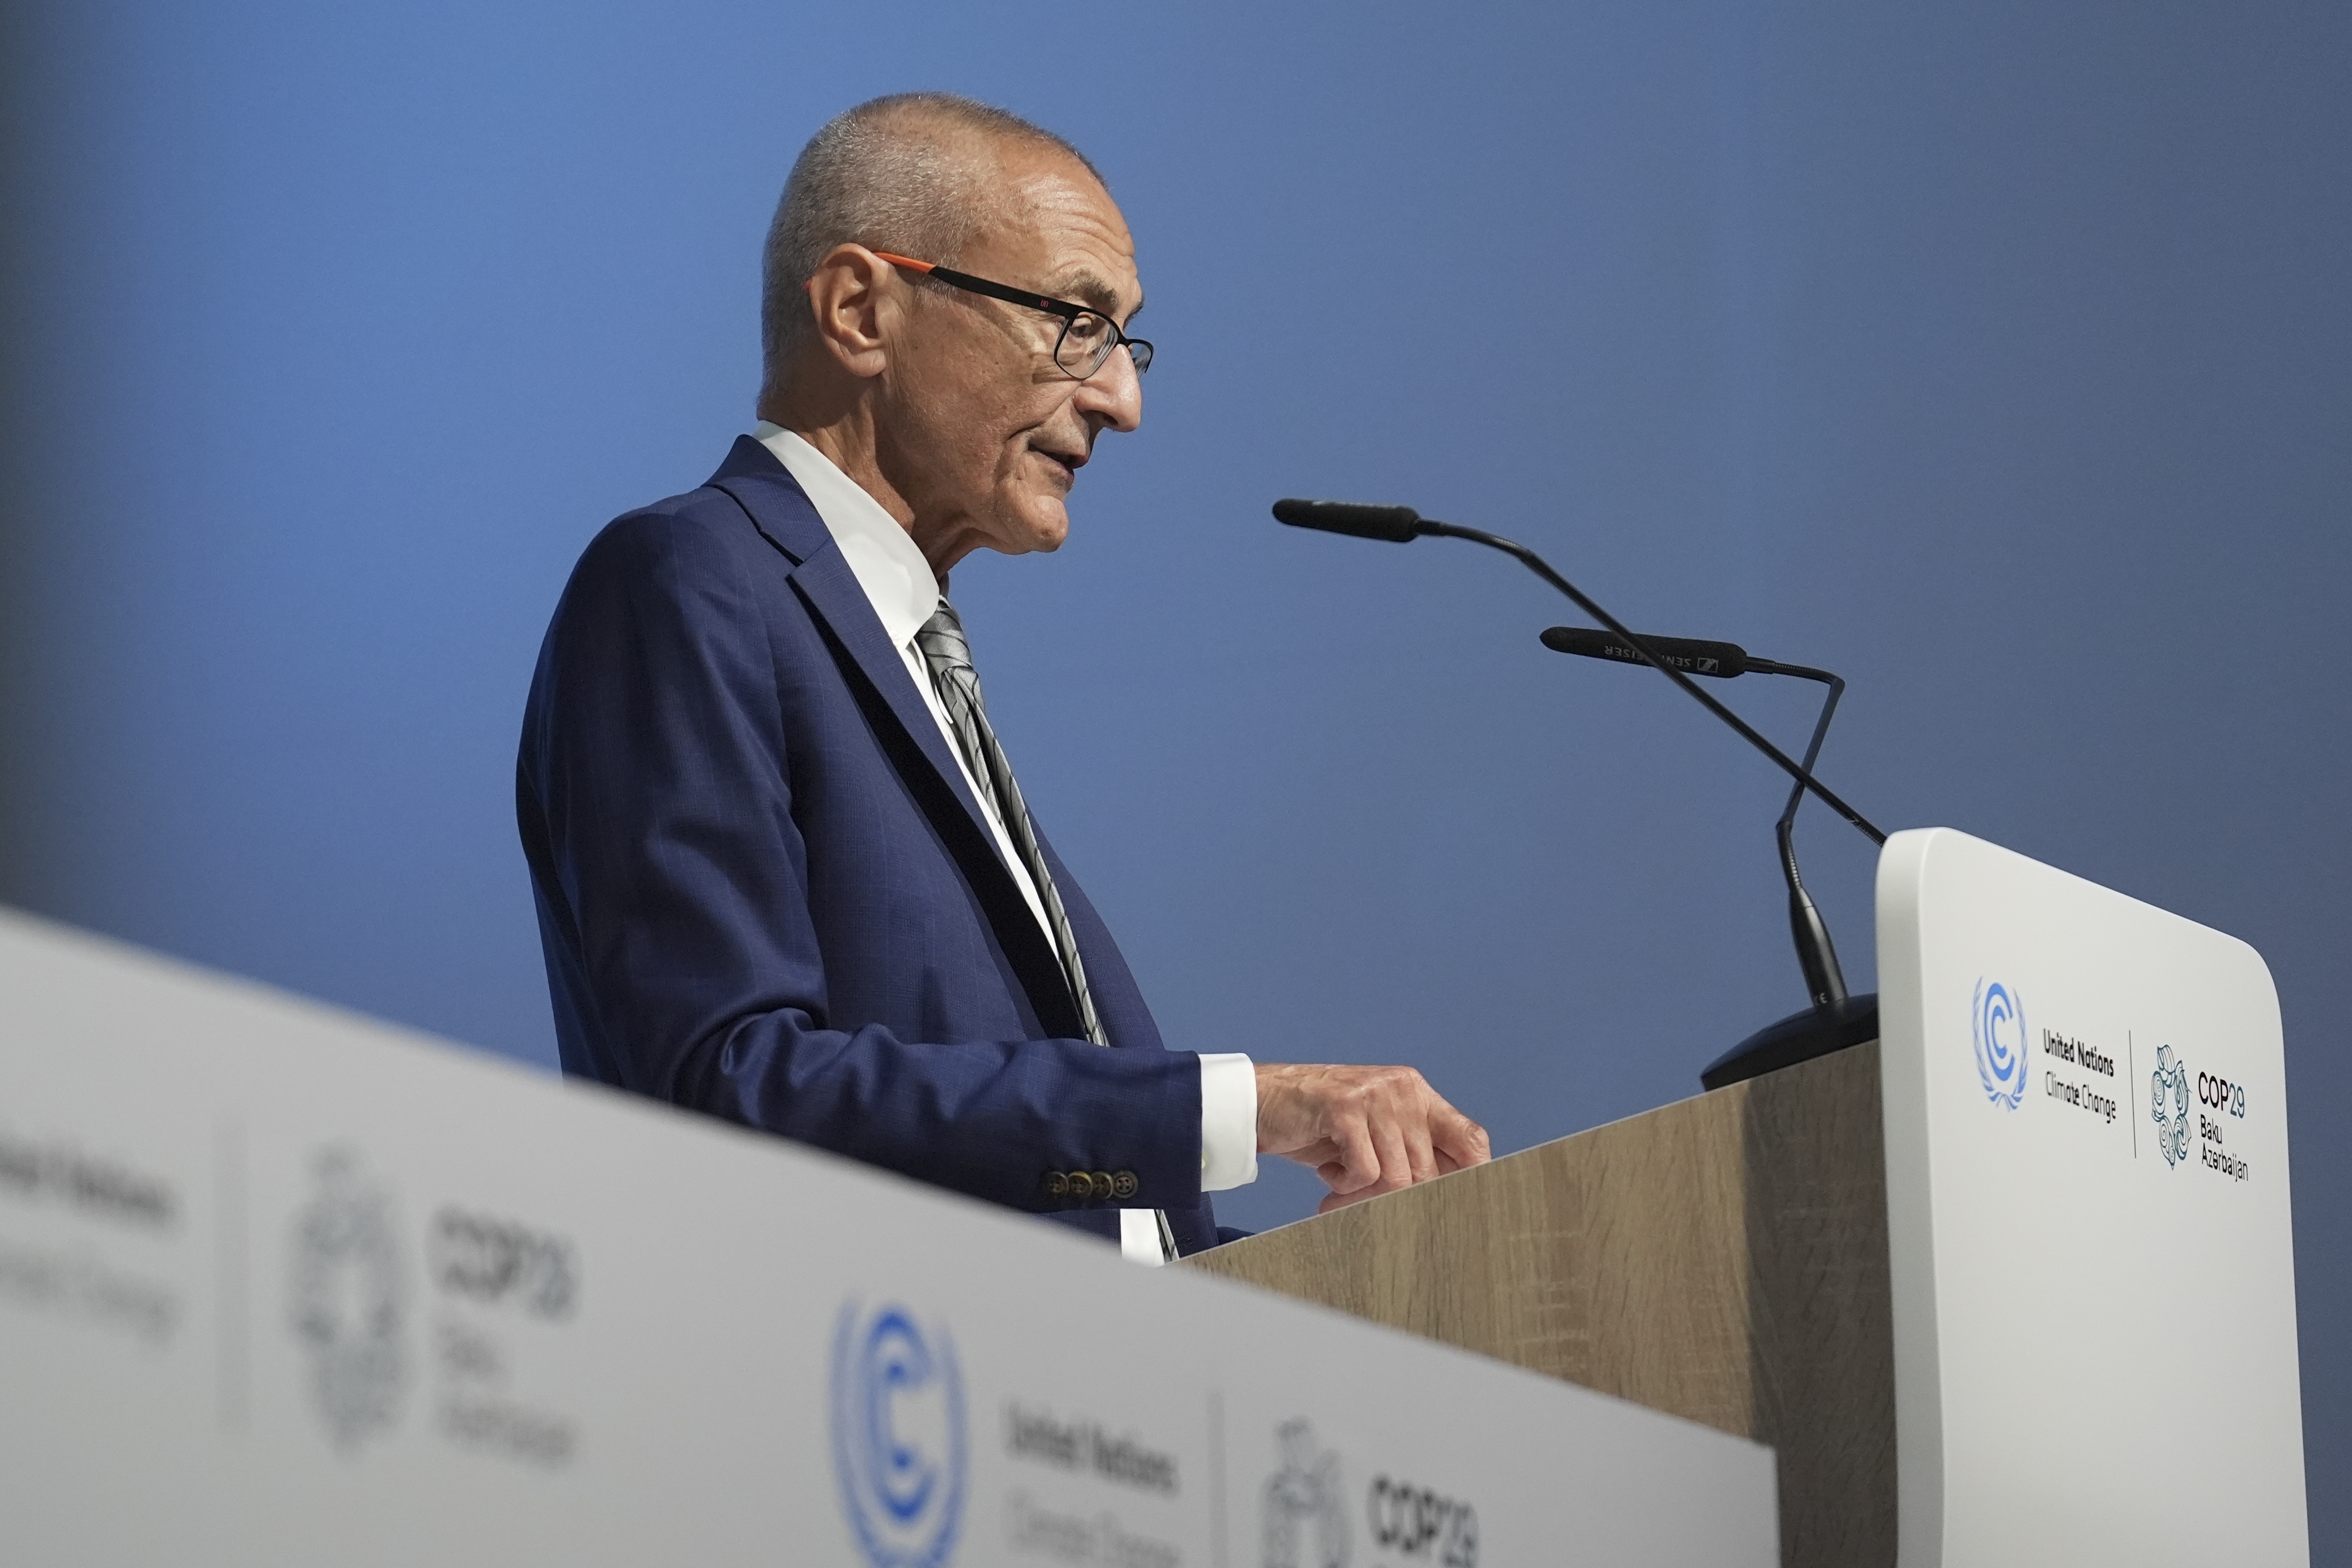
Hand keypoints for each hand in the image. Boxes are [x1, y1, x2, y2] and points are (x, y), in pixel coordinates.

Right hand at [1253, 1063, 1490, 1213]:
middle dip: (1395, 1200)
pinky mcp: (1346, 1108)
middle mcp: (1403, 1090)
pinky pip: (1366, 1171)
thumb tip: (1450, 1196)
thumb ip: (1410, 1153)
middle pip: (1429, 1172)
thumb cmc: (1318, 1126)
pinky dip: (1344, 1186)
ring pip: (1398, 1177)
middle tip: (1361, 1204)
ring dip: (1365, 1196)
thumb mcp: (1373, 1135)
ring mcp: (1376, 1096)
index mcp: (1417, 1093)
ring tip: (1339, 1188)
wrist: (1261, 1102)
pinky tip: (1327, 1172)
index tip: (1463, 1209)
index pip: (1470, 1138)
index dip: (1477, 1176)